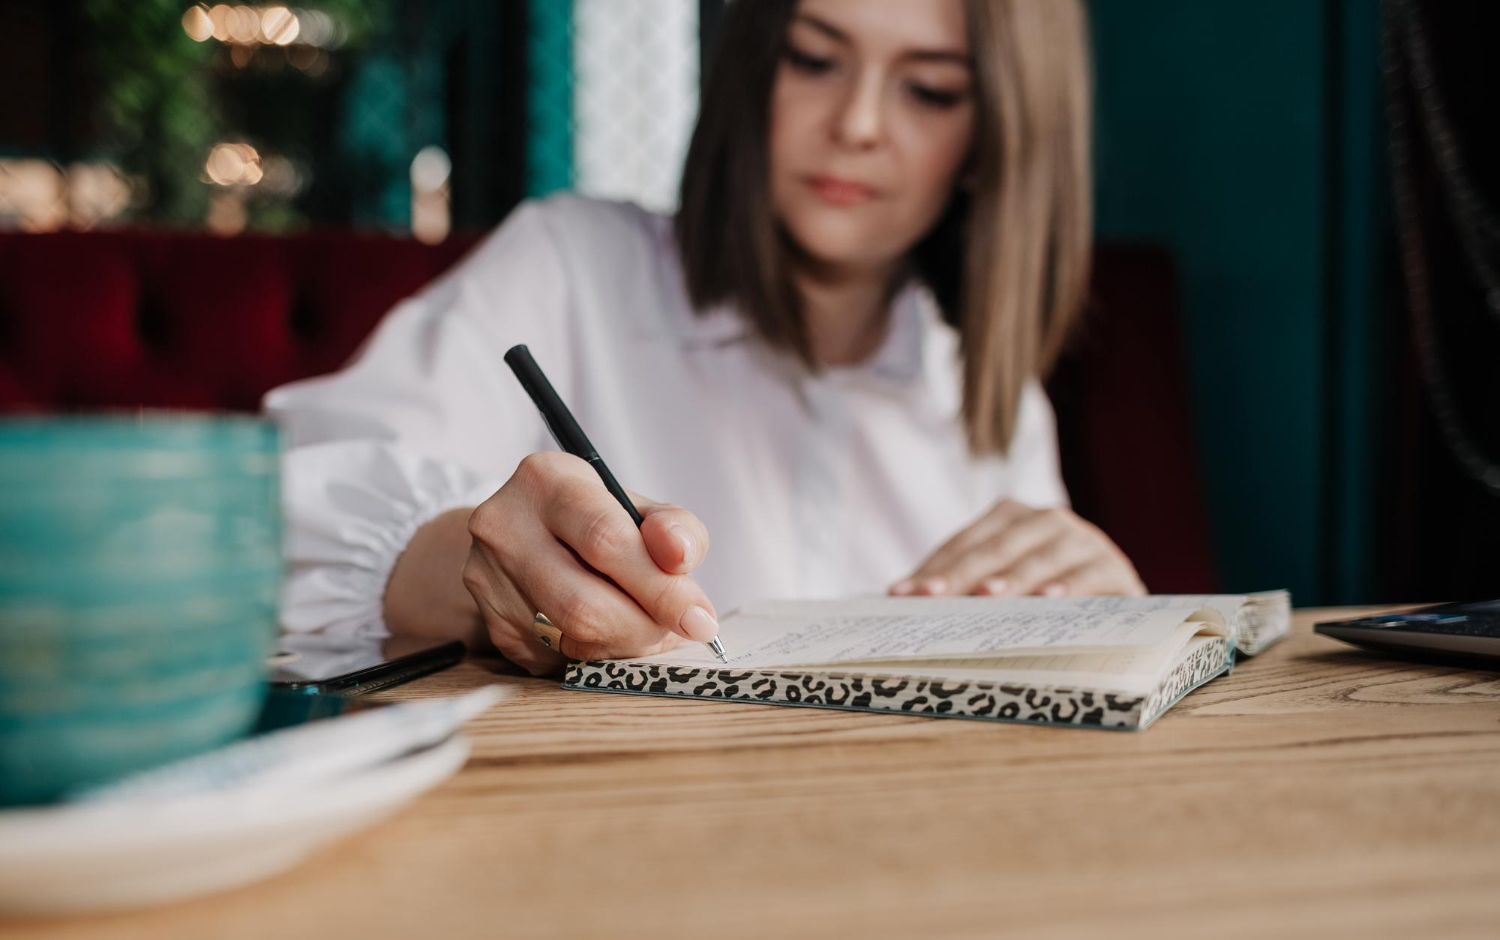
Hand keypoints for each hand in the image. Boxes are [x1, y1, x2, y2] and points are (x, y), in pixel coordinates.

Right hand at [463, 452, 717, 674]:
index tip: (699, 619)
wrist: (522, 533)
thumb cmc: (594, 518)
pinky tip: (610, 632)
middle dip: (645, 626)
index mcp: (546, 481)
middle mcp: (505, 527)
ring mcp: (490, 580)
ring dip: (626, 644)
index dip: (659, 587)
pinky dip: (600, 654)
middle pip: (585, 604)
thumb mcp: (636, 507)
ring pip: (573, 640)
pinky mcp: (494, 624)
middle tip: (677, 628)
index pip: (606, 541)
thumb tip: (681, 558)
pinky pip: (559, 659)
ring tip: (648, 625)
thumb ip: (674, 528)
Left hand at [890, 500, 1144, 597]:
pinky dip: (1068, 588)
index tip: (900, 594)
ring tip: (985, 596)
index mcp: (1011, 515)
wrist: (1116, 597)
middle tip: (930, 596)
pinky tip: (1048, 601)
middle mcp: (1046, 519)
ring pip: (1039, 560)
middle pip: (995, 550)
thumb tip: (900, 597)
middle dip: (960, 575)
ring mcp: (1081, 540)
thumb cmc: (1044, 588)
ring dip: (1012, 579)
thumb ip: (959, 585)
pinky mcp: (1112, 567)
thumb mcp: (1002, 581)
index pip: (964, 543)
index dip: (932, 569)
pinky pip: (1087, 577)